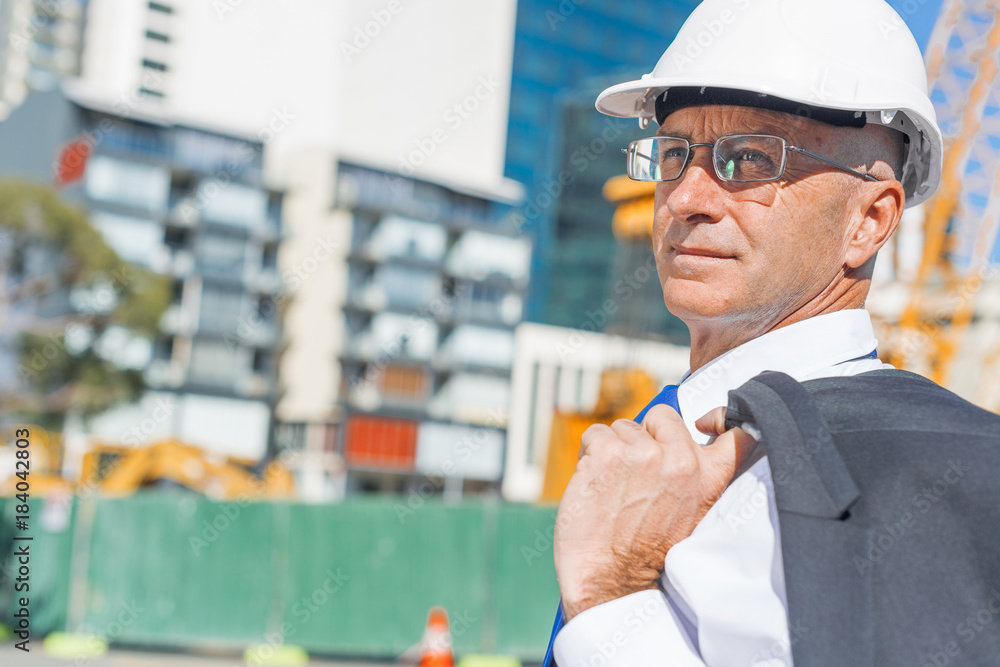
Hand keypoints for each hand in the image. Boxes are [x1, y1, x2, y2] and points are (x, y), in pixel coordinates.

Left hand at [553, 404, 755, 620]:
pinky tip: (594, 483)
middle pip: (663, 416)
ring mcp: (643, 454)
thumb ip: (694, 477)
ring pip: (624, 427)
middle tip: (638, 474)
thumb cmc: (645, 552)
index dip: (719, 418)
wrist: (610, 581)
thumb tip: (687, 438)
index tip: (705, 423)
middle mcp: (681, 461)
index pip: (737, 434)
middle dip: (647, 436)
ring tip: (615, 488)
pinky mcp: (607, 454)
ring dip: (614, 450)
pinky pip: (595, 434)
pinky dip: (589, 454)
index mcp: (708, 478)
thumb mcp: (692, 516)